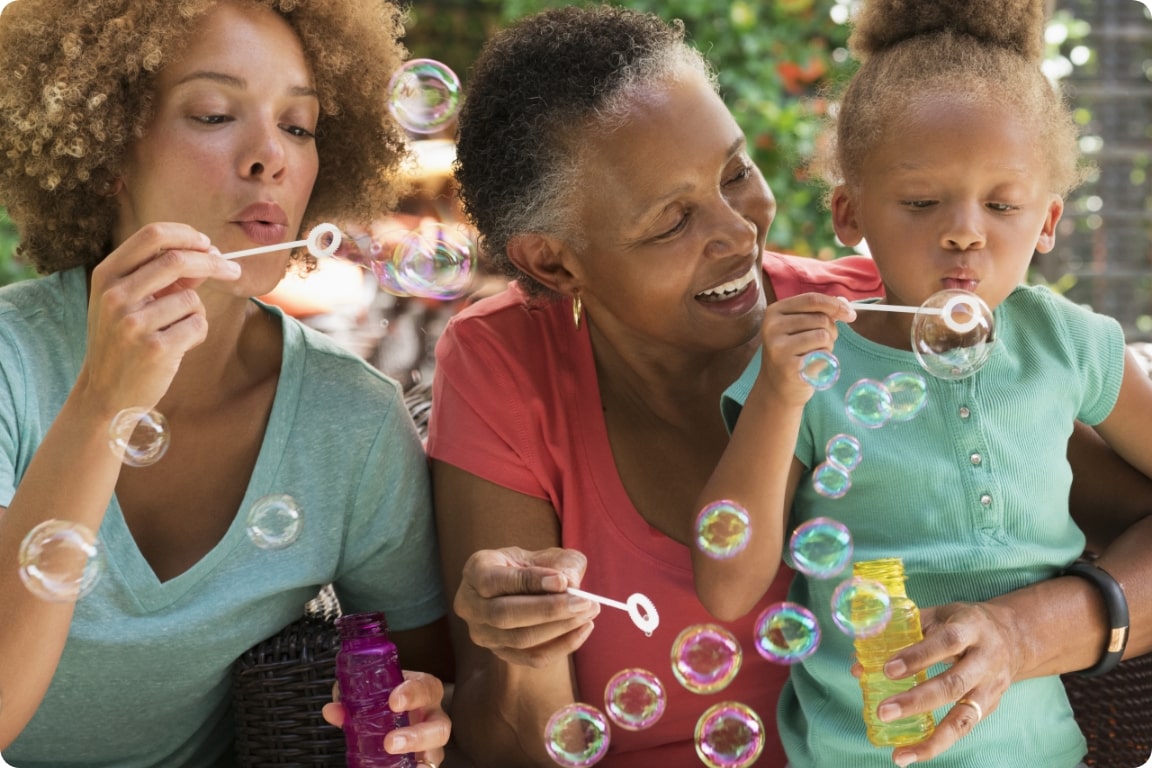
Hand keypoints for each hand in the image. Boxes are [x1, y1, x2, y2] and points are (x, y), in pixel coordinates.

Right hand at [81, 222, 240, 413]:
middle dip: (213, 263)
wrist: (106, 393)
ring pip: (192, 299)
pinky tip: (177, 347)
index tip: (209, 245)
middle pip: (178, 260)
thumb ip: (163, 278)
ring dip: (196, 313)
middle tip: (233, 270)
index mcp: (106, 275)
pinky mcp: (155, 348)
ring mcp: (133, 322)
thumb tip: (208, 254)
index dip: (187, 235)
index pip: (152, 235)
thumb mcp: (130, 303)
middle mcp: (115, 296)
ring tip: (175, 331)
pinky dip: (197, 334)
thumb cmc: (124, 342)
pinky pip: (198, 325)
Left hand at [322, 670, 450, 763]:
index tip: (394, 701)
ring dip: (413, 757)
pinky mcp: (424, 760)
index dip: (413, 694)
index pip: (426, 688)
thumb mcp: (372, 694)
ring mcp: (431, 743)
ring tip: (391, 758)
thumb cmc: (387, 700)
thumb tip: (333, 710)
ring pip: (436, 752)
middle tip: (390, 743)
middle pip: (440, 726)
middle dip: (417, 736)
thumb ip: (352, 700)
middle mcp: (432, 717)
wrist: (393, 712)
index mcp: (423, 692)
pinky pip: (425, 767)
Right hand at [454, 547, 600, 667]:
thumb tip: (571, 585)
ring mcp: (482, 633)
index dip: (529, 582)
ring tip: (589, 612)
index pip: (494, 581)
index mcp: (475, 570)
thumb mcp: (547, 554)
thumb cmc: (534, 564)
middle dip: (549, 610)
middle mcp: (470, 604)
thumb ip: (561, 565)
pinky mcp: (501, 654)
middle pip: (503, 615)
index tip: (563, 581)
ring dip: (559, 628)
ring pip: (519, 638)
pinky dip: (561, 646)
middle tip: (585, 602)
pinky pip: (532, 658)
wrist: (524, 585)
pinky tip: (583, 629)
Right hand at [758, 293, 855, 404]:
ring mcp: (779, 347)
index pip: (812, 299)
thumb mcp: (799, 327)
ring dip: (828, 346)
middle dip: (831, 330)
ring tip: (814, 354)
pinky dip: (824, 359)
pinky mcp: (789, 366)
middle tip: (822, 343)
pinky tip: (811, 365)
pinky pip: (822, 354)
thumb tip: (845, 304)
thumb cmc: (793, 352)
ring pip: (824, 336)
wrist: (777, 386)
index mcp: (775, 312)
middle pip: (821, 318)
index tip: (850, 314)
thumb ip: (820, 312)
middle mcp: (773, 327)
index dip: (835, 305)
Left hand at [858, 601, 1022, 766]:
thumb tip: (859, 664)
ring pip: (964, 716)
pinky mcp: (990, 706)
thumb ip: (899, 633)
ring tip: (900, 754)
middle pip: (953, 684)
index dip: (917, 656)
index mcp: (970, 628)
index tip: (887, 670)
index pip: (945, 642)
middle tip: (884, 712)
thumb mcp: (937, 615)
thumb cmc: (962, 623)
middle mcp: (985, 659)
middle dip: (917, 701)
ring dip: (932, 739)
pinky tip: (914, 753)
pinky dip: (939, 743)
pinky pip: (965, 728)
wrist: (1014, 636)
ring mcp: (991, 686)